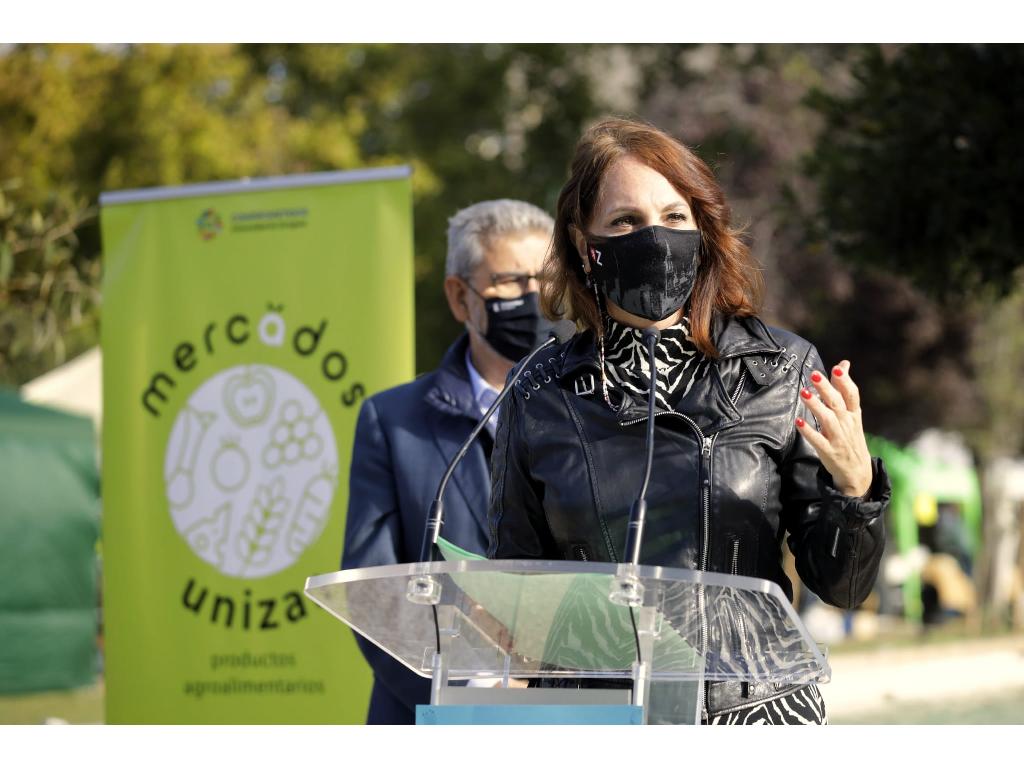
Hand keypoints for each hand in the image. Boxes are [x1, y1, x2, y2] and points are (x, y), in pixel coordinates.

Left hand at [795, 360, 872, 496]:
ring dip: (816, 406)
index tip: (837, 368)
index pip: (852, 395)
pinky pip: (818, 440)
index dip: (845, 381)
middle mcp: (847, 424)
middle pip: (837, 403)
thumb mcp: (851, 414)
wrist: (857, 471)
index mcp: (853, 414)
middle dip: (826, 388)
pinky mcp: (829, 452)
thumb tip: (843, 364)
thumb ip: (843, 389)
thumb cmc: (850, 437)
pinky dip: (809, 431)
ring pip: (828, 420)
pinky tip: (799, 422)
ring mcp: (838, 438)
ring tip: (803, 393)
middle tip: (814, 375)